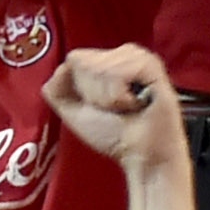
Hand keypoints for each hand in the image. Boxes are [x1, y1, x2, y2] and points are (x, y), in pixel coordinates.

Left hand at [45, 45, 181, 169]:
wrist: (141, 155)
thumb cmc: (113, 134)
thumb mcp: (72, 111)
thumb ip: (56, 88)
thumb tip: (66, 65)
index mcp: (107, 60)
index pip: (75, 58)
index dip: (81, 87)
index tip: (99, 104)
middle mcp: (124, 55)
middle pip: (85, 63)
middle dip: (94, 93)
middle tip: (116, 108)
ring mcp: (140, 59)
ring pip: (101, 68)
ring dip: (109, 97)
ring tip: (127, 107)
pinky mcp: (153, 67)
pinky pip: (120, 74)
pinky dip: (121, 97)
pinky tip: (137, 105)